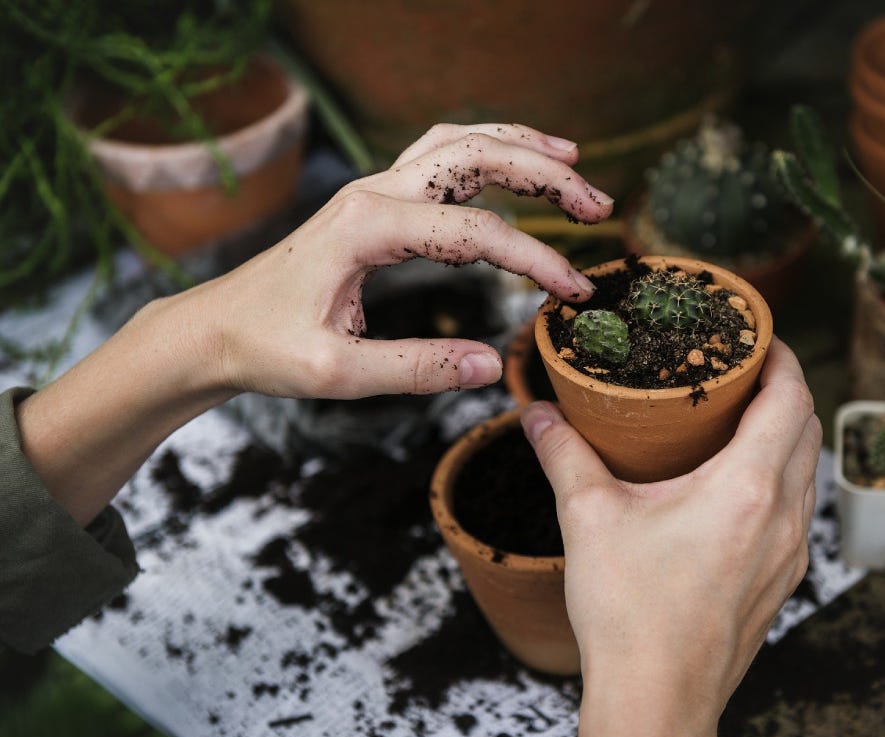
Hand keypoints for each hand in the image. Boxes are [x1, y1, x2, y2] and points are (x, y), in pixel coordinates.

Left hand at [179, 122, 613, 398]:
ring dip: (520, 148)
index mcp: (367, 228)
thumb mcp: (338, 374)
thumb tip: (491, 366)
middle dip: (546, 174)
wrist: (214, 328)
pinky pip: (439, 157)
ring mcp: (373, 190)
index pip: (476, 233)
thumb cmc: (266, 348)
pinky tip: (514, 163)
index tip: (574, 293)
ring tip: (573, 161)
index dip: (536, 260)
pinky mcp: (374, 202)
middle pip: (476, 157)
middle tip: (598, 205)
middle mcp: (373, 193)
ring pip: (459, 143)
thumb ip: (417, 369)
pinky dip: (486, 152)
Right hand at [522, 338, 820, 736]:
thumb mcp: (588, 519)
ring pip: (807, 472)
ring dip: (785, 435)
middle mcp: (783, 517)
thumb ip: (563, 455)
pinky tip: (736, 486)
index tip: (758, 336)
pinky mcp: (782, 582)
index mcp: (747, 488)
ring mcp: (790, 554)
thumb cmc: (629, 615)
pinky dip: (780, 479)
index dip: (782, 357)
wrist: (657, 701)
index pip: (791, 398)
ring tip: (739, 420)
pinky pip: (797, 511)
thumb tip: (537, 413)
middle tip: (742, 370)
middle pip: (808, 429)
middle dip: (784, 389)